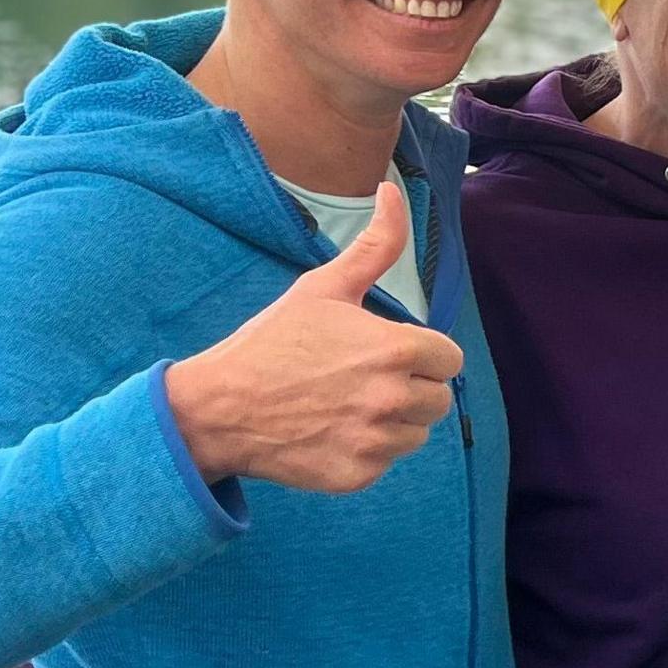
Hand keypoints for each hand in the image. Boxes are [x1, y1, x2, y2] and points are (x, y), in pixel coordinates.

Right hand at [163, 183, 464, 490]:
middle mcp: (393, 399)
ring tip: (344, 403)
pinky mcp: (358, 475)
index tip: (385, 351)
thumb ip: (374, 245)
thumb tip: (392, 192)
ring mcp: (376, 441)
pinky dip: (366, 449)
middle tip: (360, 378)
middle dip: (410, 386)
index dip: (420, 353)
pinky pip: (386, 460)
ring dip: (392, 420)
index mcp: (396, 350)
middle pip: (437, 398)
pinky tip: (330, 429)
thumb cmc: (272, 342)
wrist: (218, 407)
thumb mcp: (323, 287)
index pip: (449, 358)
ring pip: (416, 432)